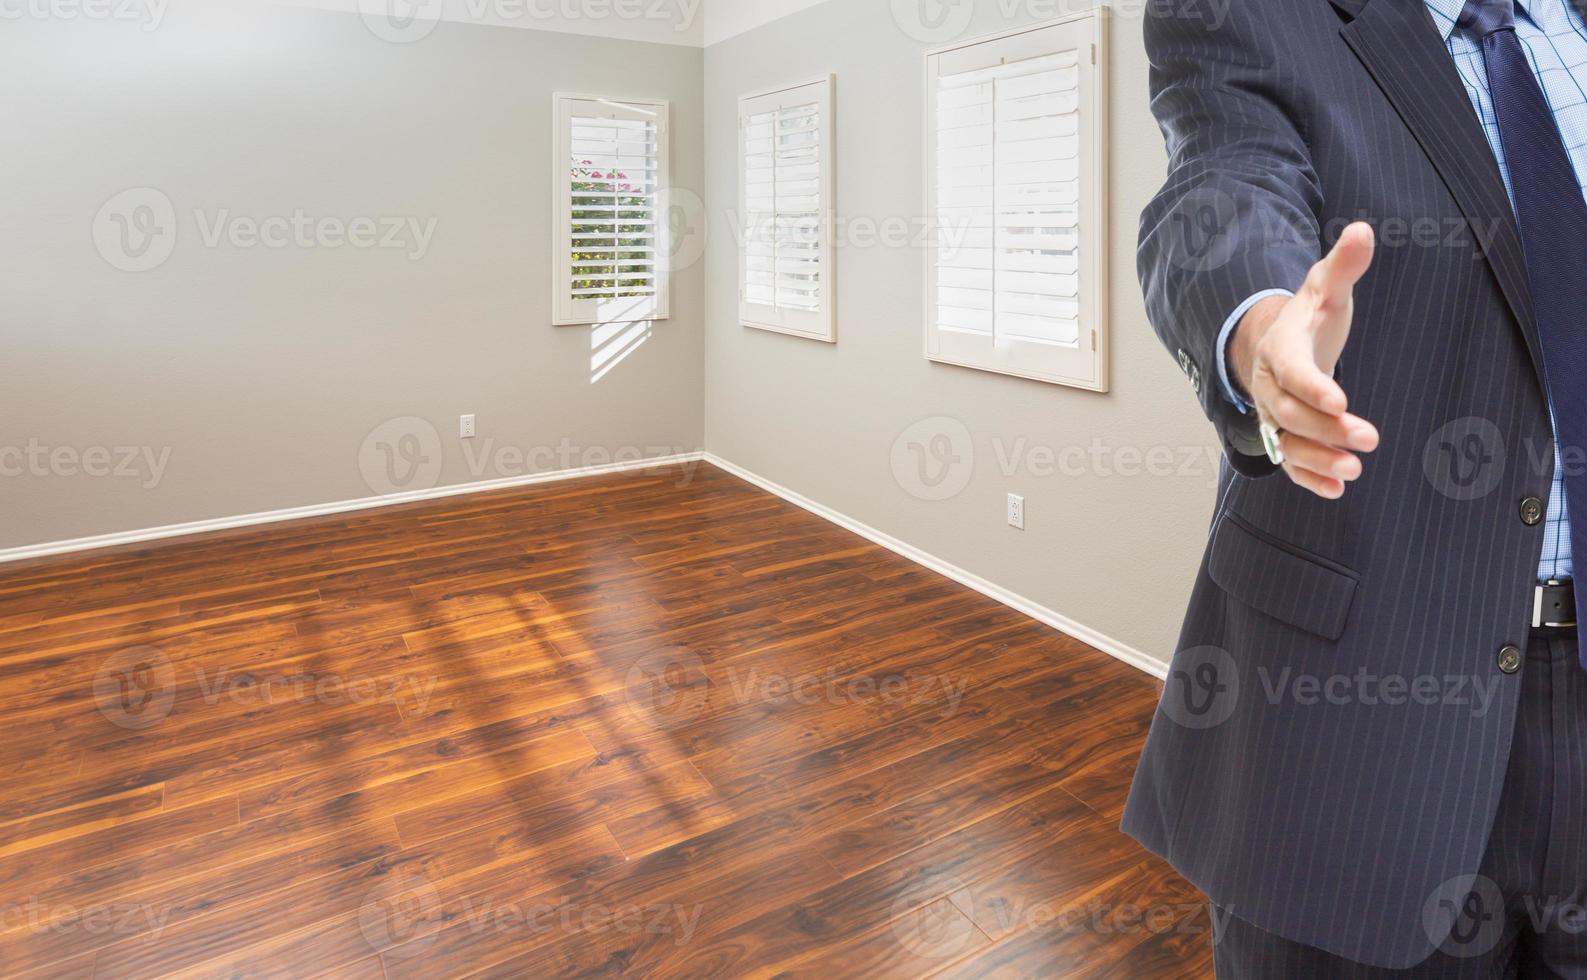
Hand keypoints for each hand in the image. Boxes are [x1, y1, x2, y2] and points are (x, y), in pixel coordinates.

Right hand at [1230, 222, 1381, 498]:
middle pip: (1288, 413)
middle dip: (1325, 428)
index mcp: (1280, 348)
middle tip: (1368, 438)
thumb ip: (1344, 265)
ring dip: (1317, 459)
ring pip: (1286, 442)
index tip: (1341, 401)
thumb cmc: (1310, 317)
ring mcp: (1273, 414)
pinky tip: (1338, 489)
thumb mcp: (1325, 288)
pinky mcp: (1284, 436)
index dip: (1312, 387)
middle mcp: (1268, 385)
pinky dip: (1309, 477)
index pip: (1290, 370)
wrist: (1279, 345)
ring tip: (1353, 470)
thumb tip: (1363, 231)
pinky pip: (1289, 462)